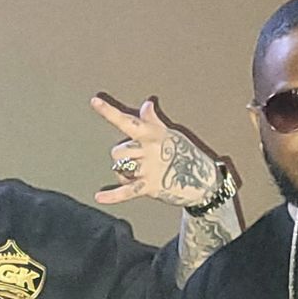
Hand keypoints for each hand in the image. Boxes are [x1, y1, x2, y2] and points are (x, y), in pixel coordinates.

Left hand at [90, 95, 221, 208]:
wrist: (203, 180)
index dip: (109, 112)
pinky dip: (112, 196)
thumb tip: (147, 104)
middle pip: (117, 152)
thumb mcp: (170, 133)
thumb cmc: (185, 154)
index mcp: (151, 134)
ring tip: (137, 175)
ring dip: (123, 174)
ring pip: (119, 169)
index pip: (127, 121)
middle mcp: (148, 149)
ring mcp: (148, 168)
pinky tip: (99, 197)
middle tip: (137, 161)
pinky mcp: (149, 186)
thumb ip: (152, 121)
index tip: (94, 102)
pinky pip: (126, 191)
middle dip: (122, 158)